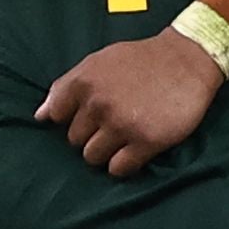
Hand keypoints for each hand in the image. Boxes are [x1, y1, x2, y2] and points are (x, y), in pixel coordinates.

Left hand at [35, 31, 224, 177]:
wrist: (188, 59)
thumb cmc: (141, 60)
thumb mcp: (97, 62)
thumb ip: (65, 87)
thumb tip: (40, 116)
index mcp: (84, 82)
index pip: (57, 118)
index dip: (74, 118)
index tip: (91, 114)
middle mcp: (99, 104)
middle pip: (75, 141)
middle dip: (92, 135)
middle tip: (115, 122)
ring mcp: (122, 124)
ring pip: (93, 158)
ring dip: (106, 152)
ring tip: (125, 136)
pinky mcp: (145, 141)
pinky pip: (118, 169)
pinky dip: (124, 164)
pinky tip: (136, 149)